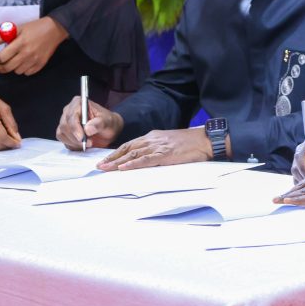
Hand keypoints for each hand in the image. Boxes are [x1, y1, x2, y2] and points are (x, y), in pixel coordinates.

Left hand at [0, 16, 68, 75]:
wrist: (55, 30)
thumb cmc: (35, 27)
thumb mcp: (18, 29)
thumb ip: (1, 37)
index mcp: (20, 43)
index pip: (2, 57)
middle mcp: (27, 53)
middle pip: (8, 67)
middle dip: (1, 68)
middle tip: (0, 65)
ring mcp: (35, 60)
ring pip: (17, 71)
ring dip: (14, 68)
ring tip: (15, 61)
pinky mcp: (41, 64)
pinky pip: (28, 73)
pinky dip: (24, 70)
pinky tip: (24, 63)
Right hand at [56, 96, 121, 149]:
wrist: (108, 130)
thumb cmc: (108, 122)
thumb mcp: (108, 122)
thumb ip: (99, 123)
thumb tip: (88, 129)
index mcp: (78, 103)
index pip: (71, 116)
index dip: (75, 128)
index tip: (82, 138)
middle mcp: (69, 111)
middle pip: (64, 126)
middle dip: (75, 137)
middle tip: (89, 143)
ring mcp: (66, 122)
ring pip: (62, 134)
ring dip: (74, 142)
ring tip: (88, 143)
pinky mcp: (65, 132)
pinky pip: (64, 141)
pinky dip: (73, 145)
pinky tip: (83, 145)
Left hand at [97, 129, 212, 170]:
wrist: (205, 140)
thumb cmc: (190, 143)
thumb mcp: (169, 143)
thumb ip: (157, 149)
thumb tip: (146, 159)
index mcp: (153, 137)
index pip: (130, 144)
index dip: (116, 153)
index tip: (105, 161)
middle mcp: (153, 140)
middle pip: (127, 149)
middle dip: (112, 158)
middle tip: (98, 166)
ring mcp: (159, 146)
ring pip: (133, 154)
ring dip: (117, 162)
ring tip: (105, 168)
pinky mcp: (166, 154)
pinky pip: (146, 159)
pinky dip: (133, 164)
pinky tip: (124, 168)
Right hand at [290, 136, 304, 181]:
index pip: (300, 155)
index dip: (304, 168)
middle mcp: (303, 151)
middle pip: (296, 165)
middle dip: (303, 177)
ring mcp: (301, 161)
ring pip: (296, 173)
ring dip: (302, 183)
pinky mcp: (301, 170)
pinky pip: (298, 179)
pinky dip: (303, 187)